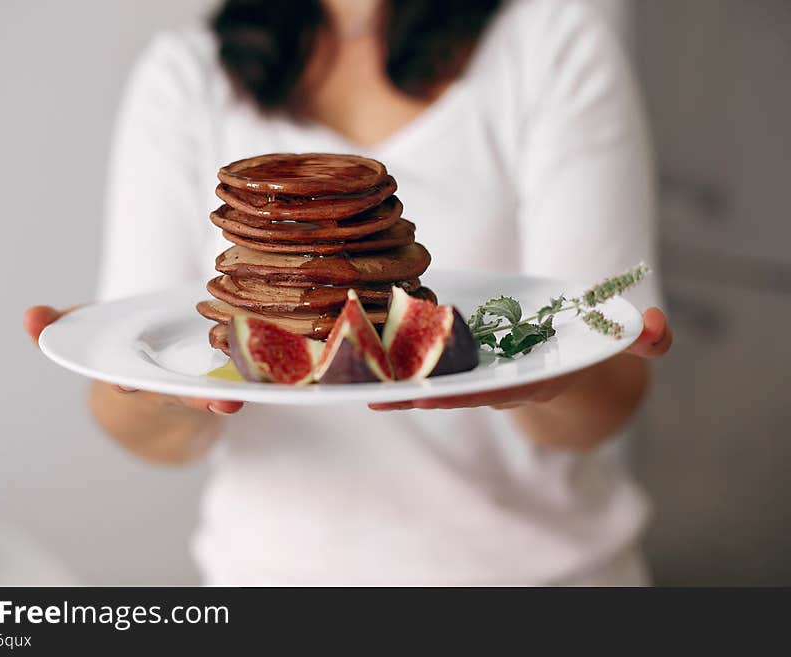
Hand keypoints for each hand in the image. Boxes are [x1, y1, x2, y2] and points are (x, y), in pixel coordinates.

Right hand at [23, 305, 242, 414]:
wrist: (147, 388)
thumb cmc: (114, 352)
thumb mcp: (84, 337)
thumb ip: (57, 327)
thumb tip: (30, 317)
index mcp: (129, 376)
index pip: (128, 381)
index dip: (129, 381)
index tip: (126, 382)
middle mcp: (164, 388)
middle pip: (181, 395)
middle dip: (198, 398)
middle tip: (220, 402)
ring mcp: (195, 388)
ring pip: (217, 396)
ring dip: (231, 399)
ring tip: (244, 401)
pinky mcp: (223, 380)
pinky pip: (241, 380)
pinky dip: (255, 377)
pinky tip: (277, 374)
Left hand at [369, 307, 671, 411]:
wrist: (574, 360)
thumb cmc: (593, 346)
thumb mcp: (622, 340)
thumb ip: (644, 338)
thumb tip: (659, 327)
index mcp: (535, 376)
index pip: (499, 389)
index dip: (466, 392)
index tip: (432, 394)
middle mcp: (503, 380)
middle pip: (455, 390)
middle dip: (417, 392)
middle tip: (377, 393)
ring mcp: (482, 373)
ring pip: (436, 380)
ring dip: (398, 383)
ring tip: (357, 384)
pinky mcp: (467, 359)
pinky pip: (431, 364)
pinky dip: (401, 364)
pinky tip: (366, 363)